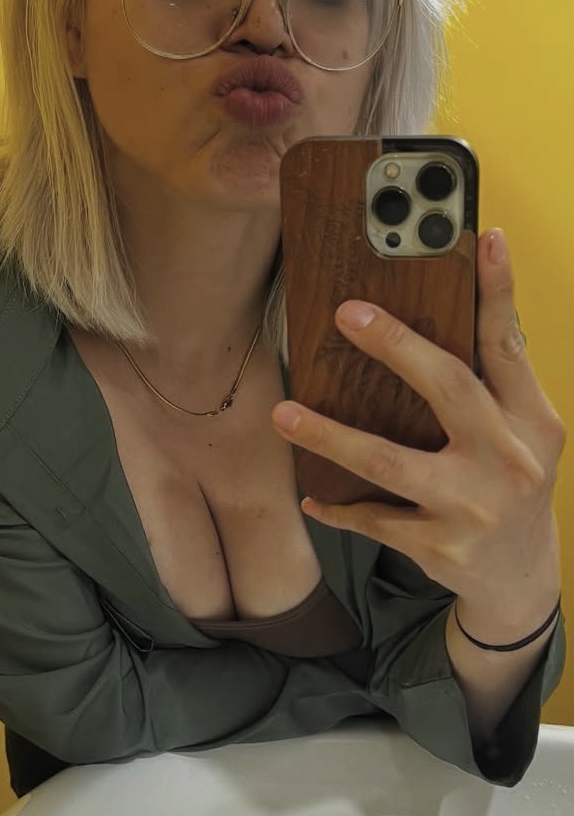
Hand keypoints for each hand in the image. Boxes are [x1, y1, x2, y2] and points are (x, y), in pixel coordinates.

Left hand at [271, 228, 565, 629]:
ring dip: (330, 437)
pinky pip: (373, 520)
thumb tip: (449, 310)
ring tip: (284, 414)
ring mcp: (473, 507)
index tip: (482, 236)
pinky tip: (311, 496)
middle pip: (449, 388)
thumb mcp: (523, 435)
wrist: (521, 578)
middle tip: (346, 315)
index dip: (498, 290)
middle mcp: (508, 460)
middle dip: (396, 346)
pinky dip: (338, 508)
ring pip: (389, 464)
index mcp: (531, 422)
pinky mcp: (438, 546)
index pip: (509, 346)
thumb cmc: (511, 486)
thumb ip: (493, 385)